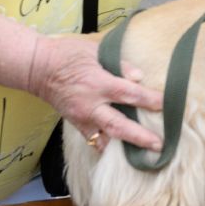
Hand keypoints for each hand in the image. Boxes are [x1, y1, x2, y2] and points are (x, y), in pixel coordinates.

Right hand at [25, 33, 164, 153]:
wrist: (38, 68)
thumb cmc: (68, 54)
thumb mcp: (94, 50)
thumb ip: (119, 64)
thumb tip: (138, 77)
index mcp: (97, 83)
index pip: (128, 94)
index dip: (148, 100)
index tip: (166, 104)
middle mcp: (90, 104)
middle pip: (118, 124)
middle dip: (139, 136)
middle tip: (159, 144)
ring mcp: (81, 117)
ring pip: (105, 137)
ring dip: (124, 146)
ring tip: (144, 155)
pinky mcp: (75, 123)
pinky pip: (92, 139)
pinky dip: (105, 146)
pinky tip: (119, 152)